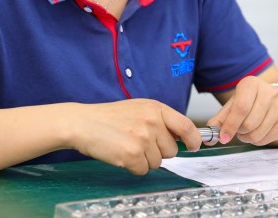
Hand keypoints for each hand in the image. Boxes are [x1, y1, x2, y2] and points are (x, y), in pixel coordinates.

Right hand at [69, 99, 200, 174]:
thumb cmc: (109, 117)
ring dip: (144, 159)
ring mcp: (143, 139)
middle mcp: (152, 122)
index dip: (193, 139)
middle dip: (158, 152)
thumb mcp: (139, 108)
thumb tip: (182, 136)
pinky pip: (143, 170)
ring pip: (157, 162)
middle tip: (138, 142)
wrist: (83, 123)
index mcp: (156, 108)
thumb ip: (161, 119)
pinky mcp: (132, 155)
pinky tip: (121, 154)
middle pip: (172, 151)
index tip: (194, 146)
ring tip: (127, 145)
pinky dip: (133, 167)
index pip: (186, 126)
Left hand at [206, 76, 277, 145]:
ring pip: (257, 134)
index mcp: (251, 84)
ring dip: (248, 138)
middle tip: (239, 129)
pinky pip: (267, 139)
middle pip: (249, 123)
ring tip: (248, 130)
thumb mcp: (234, 104)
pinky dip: (258, 140)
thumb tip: (209, 138)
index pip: (240, 108)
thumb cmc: (252, 101)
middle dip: (240, 131)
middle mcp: (269, 93)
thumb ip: (221, 119)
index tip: (223, 137)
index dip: (230, 125)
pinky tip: (259, 131)